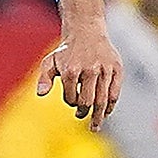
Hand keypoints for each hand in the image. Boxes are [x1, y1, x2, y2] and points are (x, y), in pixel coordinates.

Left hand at [36, 0, 122, 131]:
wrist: (86, 31)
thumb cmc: (66, 51)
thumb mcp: (50, 62)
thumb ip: (44, 78)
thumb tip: (40, 94)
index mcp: (71, 70)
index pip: (72, 98)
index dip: (71, 102)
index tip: (71, 100)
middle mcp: (89, 70)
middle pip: (88, 102)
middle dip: (84, 112)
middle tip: (81, 116)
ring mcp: (104, 69)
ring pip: (103, 100)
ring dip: (99, 116)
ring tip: (95, 126)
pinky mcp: (117, 68)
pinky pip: (115, 92)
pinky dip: (111, 105)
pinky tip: (106, 112)